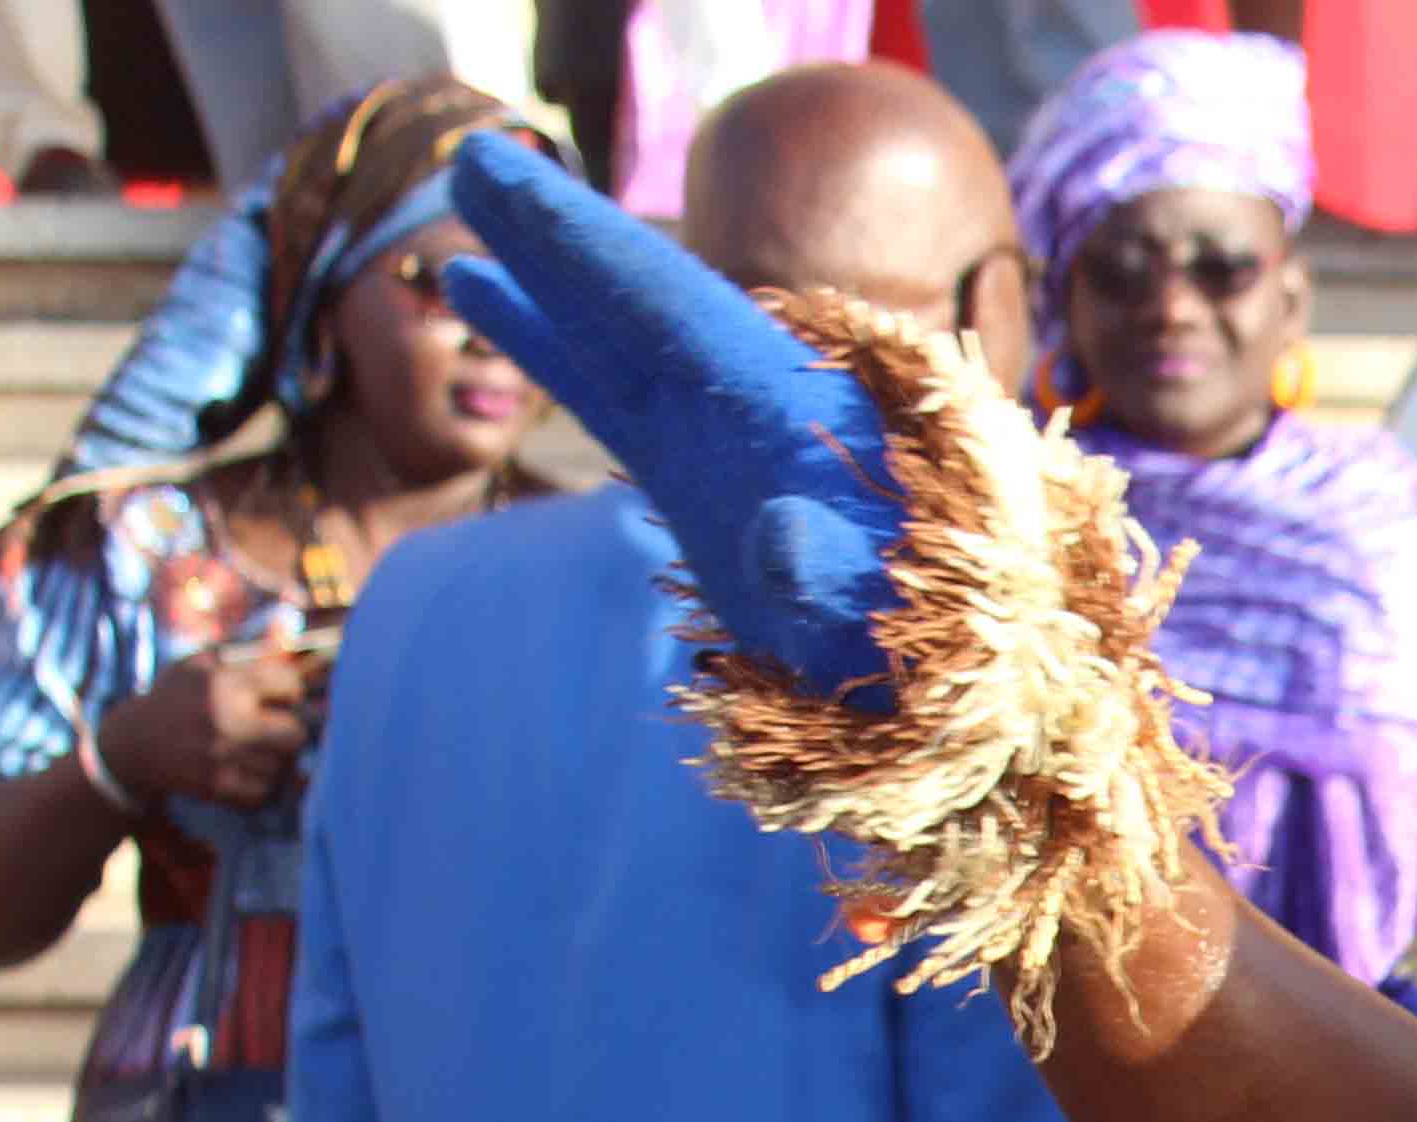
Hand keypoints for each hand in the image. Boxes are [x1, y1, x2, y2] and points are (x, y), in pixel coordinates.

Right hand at [98, 634, 318, 809]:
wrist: (134, 743)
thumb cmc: (176, 697)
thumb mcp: (200, 663)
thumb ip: (246, 649)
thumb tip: (287, 627)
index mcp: (225, 684)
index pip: (290, 685)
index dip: (288, 691)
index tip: (277, 696)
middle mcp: (227, 720)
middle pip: (297, 733)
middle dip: (287, 729)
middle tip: (269, 727)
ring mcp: (224, 757)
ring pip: (283, 765)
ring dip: (271, 758)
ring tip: (247, 748)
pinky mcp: (220, 788)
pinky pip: (266, 791)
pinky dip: (259, 784)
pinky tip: (239, 769)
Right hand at [432, 129, 901, 702]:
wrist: (960, 668)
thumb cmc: (924, 636)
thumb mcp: (875, 606)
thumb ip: (828, 573)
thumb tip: (786, 543)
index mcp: (777, 403)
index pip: (662, 299)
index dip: (580, 239)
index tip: (504, 175)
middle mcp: (742, 399)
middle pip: (629, 297)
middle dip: (552, 235)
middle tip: (468, 156)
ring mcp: (715, 433)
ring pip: (608, 340)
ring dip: (540, 292)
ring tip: (456, 253)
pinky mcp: (698, 476)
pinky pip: (609, 393)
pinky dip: (553, 348)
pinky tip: (492, 306)